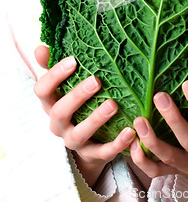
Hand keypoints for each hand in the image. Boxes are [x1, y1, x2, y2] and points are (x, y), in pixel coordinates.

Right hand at [33, 45, 135, 186]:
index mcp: (51, 104)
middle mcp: (58, 124)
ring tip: (113, 104)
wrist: (87, 143)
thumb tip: (41, 47)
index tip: (74, 60)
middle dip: (77, 96)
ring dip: (96, 119)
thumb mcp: (64, 87)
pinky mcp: (92, 155)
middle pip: (60, 111)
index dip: (55, 76)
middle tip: (96, 80)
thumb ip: (54, 67)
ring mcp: (74, 141)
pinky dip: (117, 144)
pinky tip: (131, 132)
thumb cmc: (77, 104)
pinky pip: (103, 152)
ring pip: (80, 133)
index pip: (42, 90)